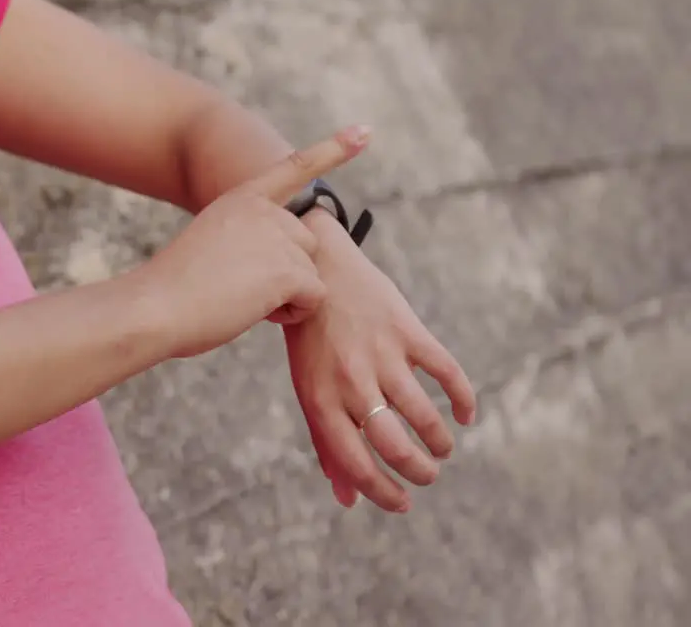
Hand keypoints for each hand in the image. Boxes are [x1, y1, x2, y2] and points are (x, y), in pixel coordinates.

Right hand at [136, 127, 368, 358]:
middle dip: (287, 273)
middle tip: (240, 287)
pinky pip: (314, 297)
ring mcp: (279, 237)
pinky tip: (252, 310)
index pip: (294, 168)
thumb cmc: (173, 290)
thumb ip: (248, 246)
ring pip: (311, 273)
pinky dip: (291, 313)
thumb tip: (284, 270)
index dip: (333, 149)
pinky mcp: (290, 269)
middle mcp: (264, 211)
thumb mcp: (211, 250)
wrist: (155, 306)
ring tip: (239, 299)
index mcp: (241, 200)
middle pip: (307, 244)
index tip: (364, 133)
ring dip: (286, 296)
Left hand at [286, 218, 476, 512]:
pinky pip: (446, 371)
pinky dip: (463, 398)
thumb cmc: (312, 343)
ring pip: (423, 414)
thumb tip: (348, 499)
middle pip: (393, 445)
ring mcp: (381, 354)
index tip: (402, 504)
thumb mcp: (310, 390)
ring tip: (441, 450)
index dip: (382, 491)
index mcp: (321, 400)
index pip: (355, 461)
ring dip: (439, 442)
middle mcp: (351, 381)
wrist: (317, 271)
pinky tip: (465, 415)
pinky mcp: (407, 330)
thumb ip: (328, 444)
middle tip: (428, 475)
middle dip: (418, 471)